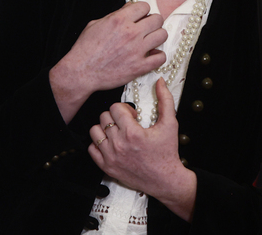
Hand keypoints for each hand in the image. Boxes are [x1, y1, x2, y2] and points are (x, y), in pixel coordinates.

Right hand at [50, 2, 166, 121]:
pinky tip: (151, 56)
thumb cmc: (85, 48)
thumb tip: (129, 8)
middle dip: (153, 21)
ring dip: (157, 36)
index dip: (143, 10)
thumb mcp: (96, 24)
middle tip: (147, 27)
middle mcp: (131, 33)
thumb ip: (115, 15)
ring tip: (150, 40)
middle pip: (157, 19)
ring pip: (162, 35)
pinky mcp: (139, 66)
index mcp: (120, 20)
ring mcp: (137, 50)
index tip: (140, 16)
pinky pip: (161, 58)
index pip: (144, 6)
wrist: (81, 72)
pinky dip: (158, 56)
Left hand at [88, 79, 195, 220]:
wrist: (165, 179)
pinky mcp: (106, 167)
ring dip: (105, 129)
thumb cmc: (167, 152)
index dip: (125, 109)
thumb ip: (165, 100)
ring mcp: (110, 157)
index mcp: (132, 132)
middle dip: (115, 117)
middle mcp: (118, 144)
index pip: (115, 108)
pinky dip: (99, 144)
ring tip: (117, 132)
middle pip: (104, 117)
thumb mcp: (170, 123)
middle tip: (126, 124)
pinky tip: (111, 144)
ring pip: (95, 131)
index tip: (133, 116)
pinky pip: (91, 149)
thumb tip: (160, 81)